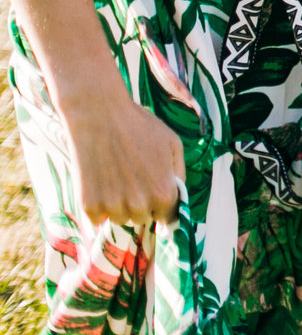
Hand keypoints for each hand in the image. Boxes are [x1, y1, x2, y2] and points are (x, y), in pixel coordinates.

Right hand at [60, 83, 184, 228]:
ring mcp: (113, 208)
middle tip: (132, 179)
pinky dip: (97, 206)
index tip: (154, 196)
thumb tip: (178, 197)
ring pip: (120, 219)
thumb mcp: (173, 145)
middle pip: (142, 219)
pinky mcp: (88, 207)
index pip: (167, 218)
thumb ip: (179, 175)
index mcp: (164, 194)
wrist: (99, 116)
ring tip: (115, 178)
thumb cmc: (139, 127)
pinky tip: (99, 183)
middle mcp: (140, 206)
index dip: (161, 206)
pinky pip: (97, 219)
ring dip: (119, 206)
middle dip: (140, 204)